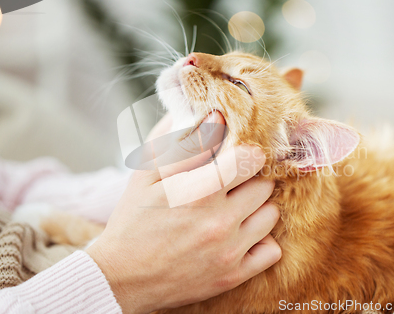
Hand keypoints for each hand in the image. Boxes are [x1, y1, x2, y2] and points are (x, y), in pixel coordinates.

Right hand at [87, 112, 280, 313]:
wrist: (122, 278)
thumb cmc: (134, 220)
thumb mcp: (147, 176)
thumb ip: (183, 144)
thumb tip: (215, 115)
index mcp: (199, 192)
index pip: (251, 158)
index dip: (247, 152)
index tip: (237, 156)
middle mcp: (220, 222)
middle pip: (265, 185)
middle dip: (251, 179)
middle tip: (232, 184)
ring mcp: (229, 252)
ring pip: (271, 215)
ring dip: (258, 208)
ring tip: (236, 209)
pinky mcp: (233, 275)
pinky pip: (272, 251)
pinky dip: (262, 241)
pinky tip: (241, 235)